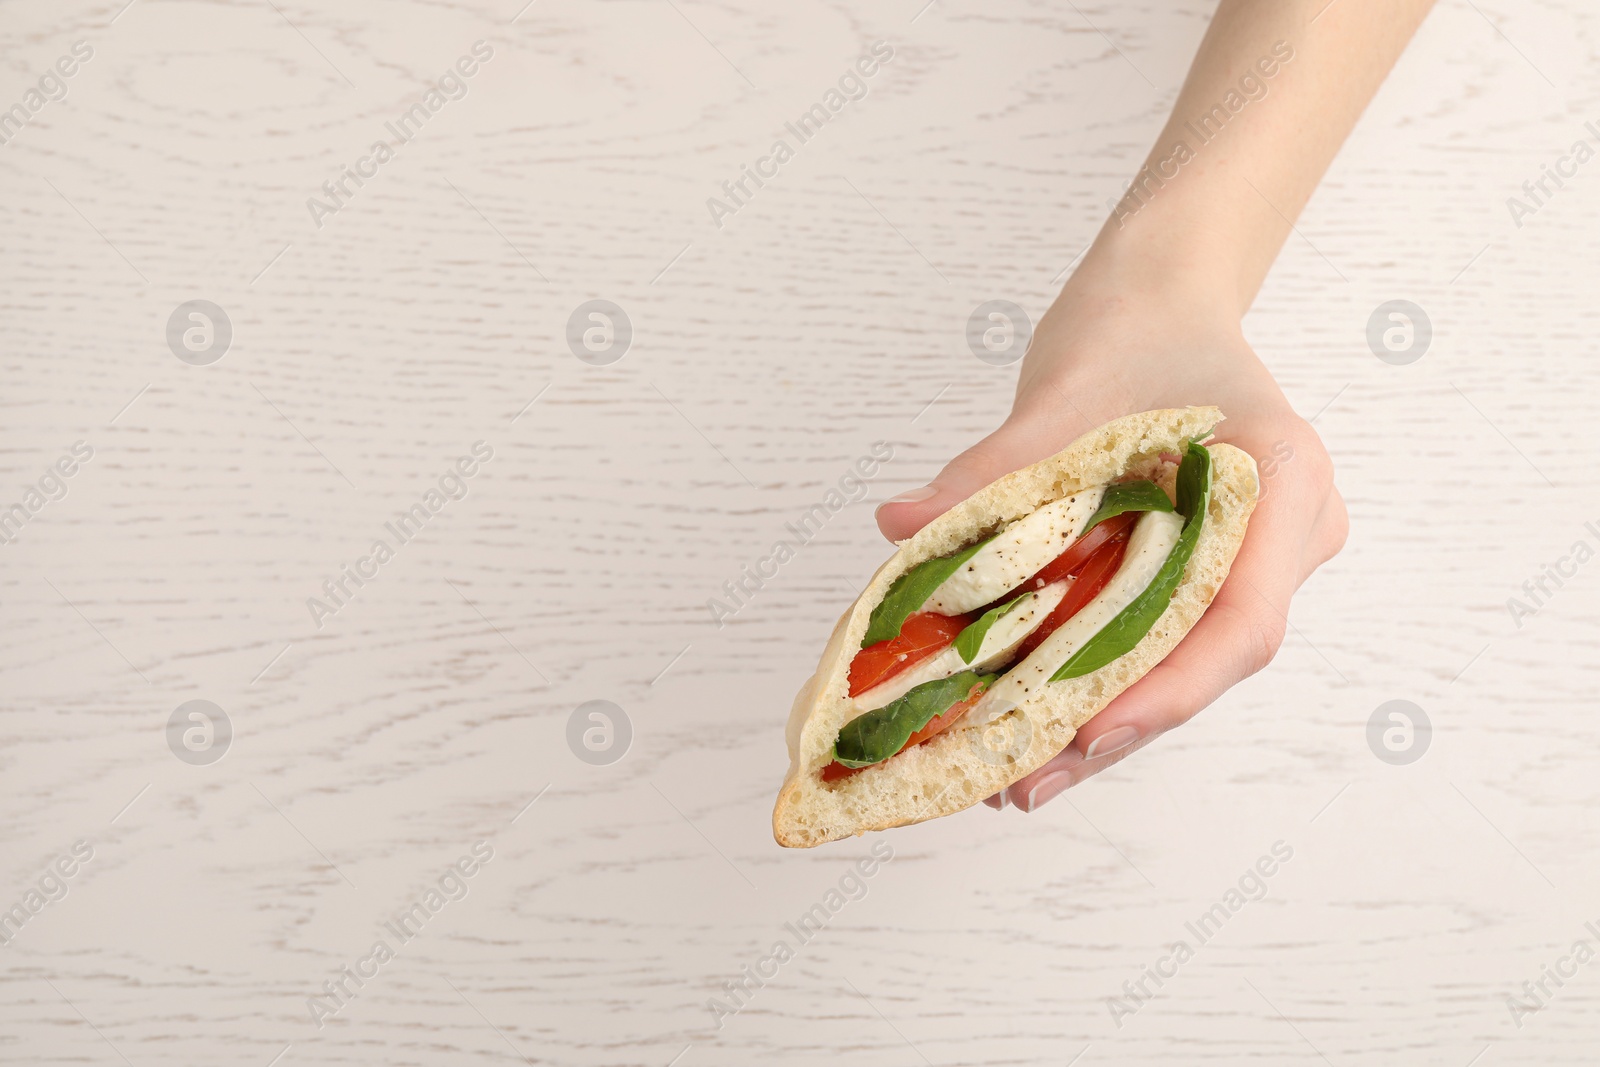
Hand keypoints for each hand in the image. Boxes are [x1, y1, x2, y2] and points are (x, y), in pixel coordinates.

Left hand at [875, 266, 1347, 811]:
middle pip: (1211, 657)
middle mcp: (1289, 531)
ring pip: (1187, 658)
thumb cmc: (1133, 321)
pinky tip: (1033, 714)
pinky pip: (1164, 632)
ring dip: (1103, 712)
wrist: (1161, 289)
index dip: (1166, 690)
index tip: (1085, 734)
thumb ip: (991, 469)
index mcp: (1285, 478)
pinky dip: (1101, 672)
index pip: (1242, 619)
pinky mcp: (1215, 565)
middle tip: (1024, 782)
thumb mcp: (1063, 393)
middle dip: (1117, 723)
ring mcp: (1260, 553)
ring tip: (1016, 773)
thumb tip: (900, 527)